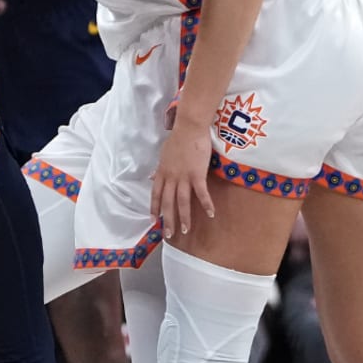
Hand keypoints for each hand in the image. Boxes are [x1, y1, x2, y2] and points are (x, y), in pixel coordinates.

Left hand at [151, 116, 215, 236]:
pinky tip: (210, 214)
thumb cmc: (178, 139)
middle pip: (167, 203)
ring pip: (182, 202)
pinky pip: (201, 193)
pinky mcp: (197, 175)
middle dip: (168, 220)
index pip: (155, 194)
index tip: (154, 220)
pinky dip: (206, 204)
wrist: (189, 128)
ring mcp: (184, 177)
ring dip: (184, 218)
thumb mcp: (164, 155)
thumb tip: (152, 176)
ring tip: (185, 230)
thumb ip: (160, 168)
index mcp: (162, 172)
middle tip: (169, 234)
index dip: (154, 208)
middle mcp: (171, 177)